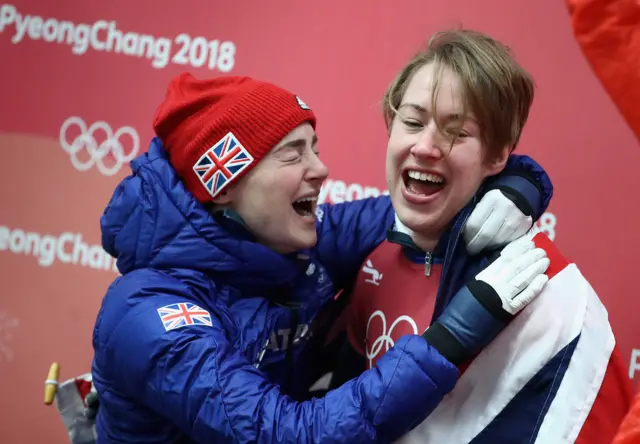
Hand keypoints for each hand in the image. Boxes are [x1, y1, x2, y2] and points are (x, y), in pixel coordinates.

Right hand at [423, 232, 549, 364]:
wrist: (458, 327)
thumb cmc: (462, 307)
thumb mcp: (473, 285)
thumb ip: (487, 276)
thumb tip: (501, 267)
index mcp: (484, 275)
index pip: (504, 258)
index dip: (518, 250)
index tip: (528, 243)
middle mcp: (495, 282)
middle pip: (516, 266)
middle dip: (530, 257)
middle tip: (541, 250)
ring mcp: (503, 295)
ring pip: (523, 278)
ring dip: (535, 269)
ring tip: (545, 261)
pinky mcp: (509, 309)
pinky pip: (525, 296)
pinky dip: (535, 287)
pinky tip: (544, 279)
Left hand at [464, 189, 532, 254]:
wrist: (521, 190)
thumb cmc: (496, 197)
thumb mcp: (483, 199)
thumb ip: (474, 213)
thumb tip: (462, 232)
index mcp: (491, 199)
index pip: (474, 224)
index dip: (467, 236)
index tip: (464, 241)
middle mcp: (505, 208)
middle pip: (486, 234)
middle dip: (476, 246)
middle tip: (471, 250)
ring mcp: (517, 217)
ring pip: (498, 240)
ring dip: (488, 247)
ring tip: (482, 248)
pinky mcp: (525, 225)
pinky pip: (509, 241)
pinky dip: (500, 245)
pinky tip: (494, 244)